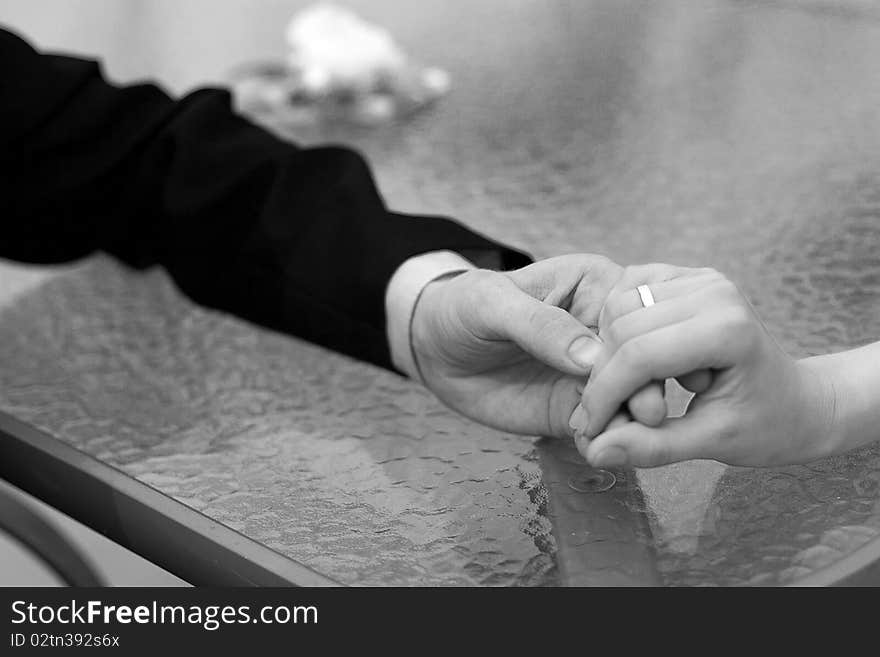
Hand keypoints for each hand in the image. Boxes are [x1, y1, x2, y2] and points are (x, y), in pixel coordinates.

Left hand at [410, 254, 623, 438]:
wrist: (436, 349)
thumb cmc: (464, 308)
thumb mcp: (492, 304)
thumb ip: (541, 325)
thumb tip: (591, 356)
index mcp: (597, 287)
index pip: (633, 317)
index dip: (640, 348)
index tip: (645, 377)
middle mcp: (605, 330)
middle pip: (641, 362)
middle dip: (644, 390)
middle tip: (644, 416)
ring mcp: (594, 373)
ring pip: (629, 401)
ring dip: (630, 423)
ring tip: (620, 440)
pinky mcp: (578, 408)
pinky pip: (604, 429)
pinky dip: (606, 442)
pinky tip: (596, 448)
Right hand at [577, 265, 837, 467]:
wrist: (801, 400)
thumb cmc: (768, 425)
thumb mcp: (713, 444)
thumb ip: (653, 447)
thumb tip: (595, 452)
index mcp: (727, 330)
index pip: (638, 356)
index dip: (604, 395)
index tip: (588, 430)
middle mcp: (713, 291)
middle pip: (622, 328)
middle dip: (603, 378)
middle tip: (603, 418)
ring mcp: (700, 278)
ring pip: (618, 307)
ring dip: (607, 352)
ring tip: (626, 391)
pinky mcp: (687, 276)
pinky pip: (627, 292)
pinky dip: (616, 326)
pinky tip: (633, 360)